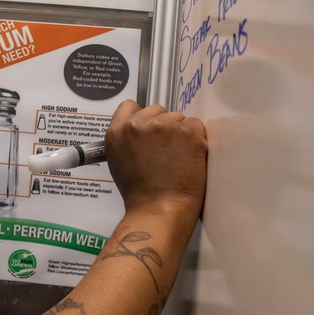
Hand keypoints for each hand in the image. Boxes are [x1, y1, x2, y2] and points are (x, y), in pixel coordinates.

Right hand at [104, 100, 206, 222]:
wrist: (159, 208)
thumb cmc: (140, 193)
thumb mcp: (118, 161)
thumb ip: (127, 139)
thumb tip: (143, 131)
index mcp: (117, 132)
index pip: (129, 106)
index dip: (142, 117)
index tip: (149, 128)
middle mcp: (138, 124)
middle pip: (157, 110)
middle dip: (164, 125)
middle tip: (166, 149)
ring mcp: (164, 125)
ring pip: (178, 117)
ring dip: (181, 133)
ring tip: (177, 157)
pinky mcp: (187, 131)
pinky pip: (195, 126)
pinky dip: (196, 140)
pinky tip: (189, 157)